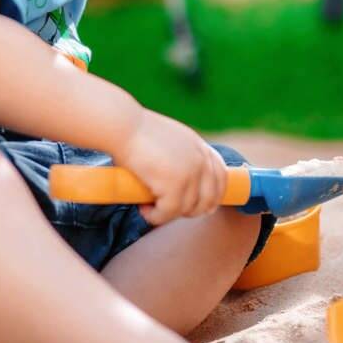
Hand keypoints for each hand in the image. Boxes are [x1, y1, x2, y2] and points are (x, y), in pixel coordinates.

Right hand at [115, 110, 227, 224]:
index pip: (221, 176)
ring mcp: (190, 172)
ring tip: (148, 207)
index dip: (214, 196)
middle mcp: (200, 159)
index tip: (202, 208)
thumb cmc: (134, 131)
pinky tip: (144, 210)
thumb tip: (175, 177)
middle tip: (168, 210)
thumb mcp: (167, 138)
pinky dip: (156, 217)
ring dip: (168, 214)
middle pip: (210, 198)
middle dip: (190, 211)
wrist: (121, 125)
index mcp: (199, 146)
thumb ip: (179, 154)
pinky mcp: (175, 185)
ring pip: (187, 209)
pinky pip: (169, 213)